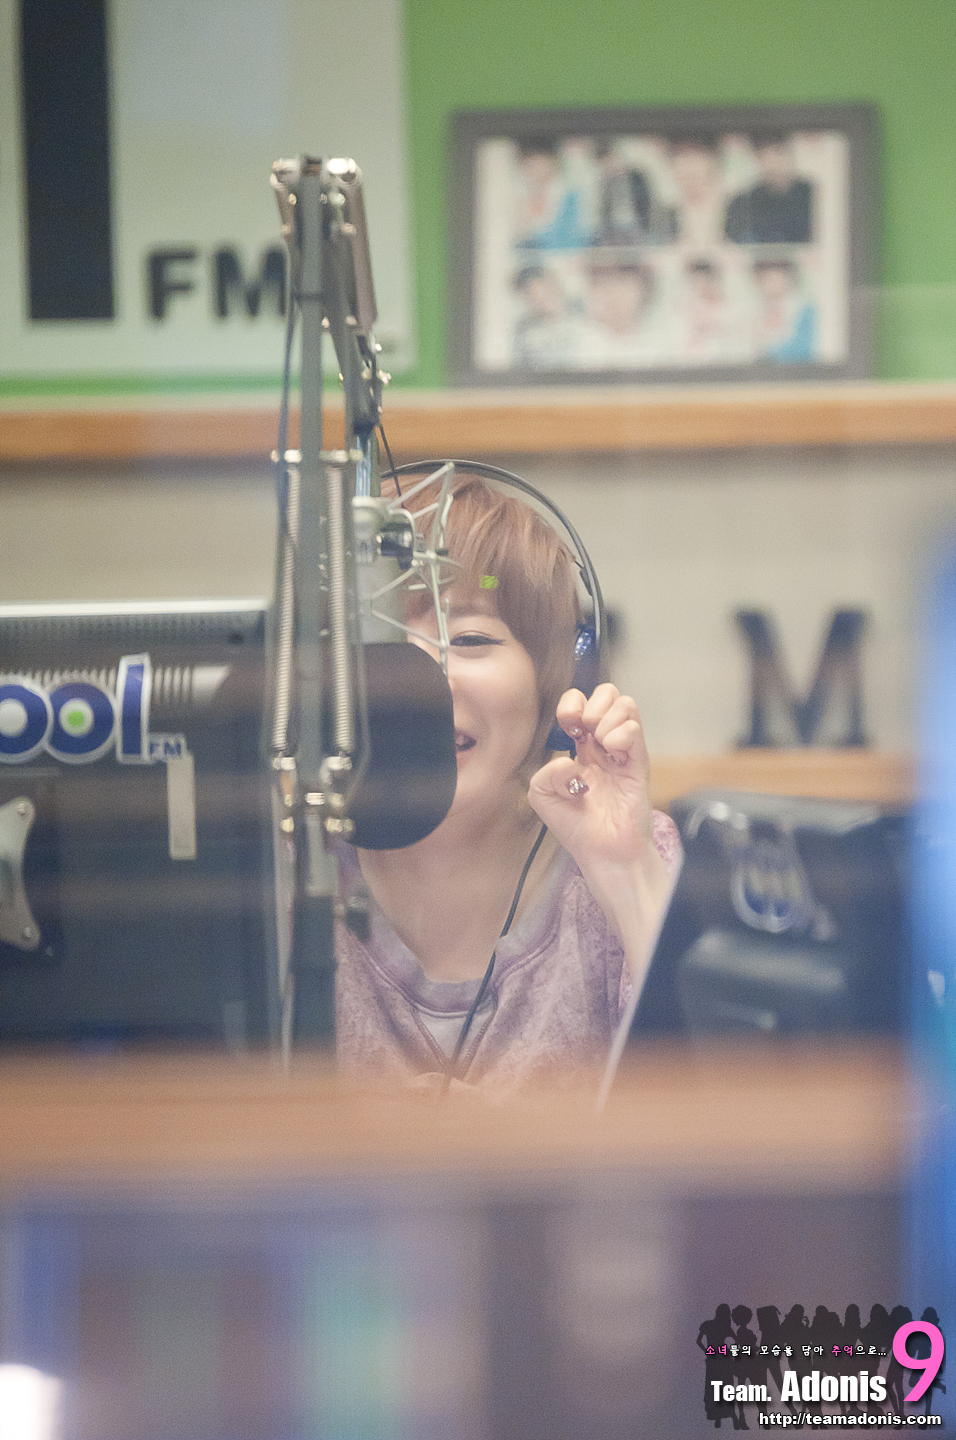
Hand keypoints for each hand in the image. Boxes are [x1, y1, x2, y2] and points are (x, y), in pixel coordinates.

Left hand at [528, 684, 671, 981]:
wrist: (605, 853)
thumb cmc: (577, 828)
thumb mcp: (542, 797)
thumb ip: (544, 772)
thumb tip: (571, 760)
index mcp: (581, 748)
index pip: (580, 703)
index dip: (571, 704)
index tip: (567, 726)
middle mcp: (604, 744)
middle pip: (607, 694)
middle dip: (592, 704)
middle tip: (584, 731)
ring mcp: (624, 751)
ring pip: (624, 704)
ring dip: (606, 718)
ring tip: (601, 746)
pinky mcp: (639, 761)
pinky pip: (634, 727)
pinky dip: (620, 732)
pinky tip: (613, 752)